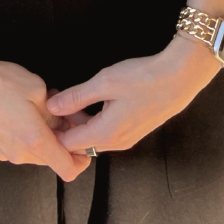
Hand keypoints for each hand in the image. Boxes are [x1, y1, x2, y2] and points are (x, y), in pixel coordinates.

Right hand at [0, 50, 91, 180]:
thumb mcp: (36, 89)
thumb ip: (55, 111)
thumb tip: (63, 121)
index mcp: (35, 142)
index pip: (68, 169)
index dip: (81, 158)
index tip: (83, 140)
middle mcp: (19, 154)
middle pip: (51, 158)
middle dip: (61, 138)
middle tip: (63, 111)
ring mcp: (3, 153)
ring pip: (33, 151)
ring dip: (42, 135)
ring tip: (38, 105)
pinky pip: (16, 146)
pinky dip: (24, 134)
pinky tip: (19, 109)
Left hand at [46, 36, 222, 154]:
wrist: (179, 78)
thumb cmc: (142, 78)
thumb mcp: (105, 82)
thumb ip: (76, 97)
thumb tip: (52, 107)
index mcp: (106, 134)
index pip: (68, 145)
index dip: (53, 130)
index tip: (44, 110)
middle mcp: (116, 143)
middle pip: (80, 143)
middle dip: (65, 124)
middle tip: (57, 98)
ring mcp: (127, 139)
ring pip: (94, 138)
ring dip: (80, 121)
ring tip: (72, 96)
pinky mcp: (134, 131)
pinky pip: (106, 132)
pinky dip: (94, 120)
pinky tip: (93, 100)